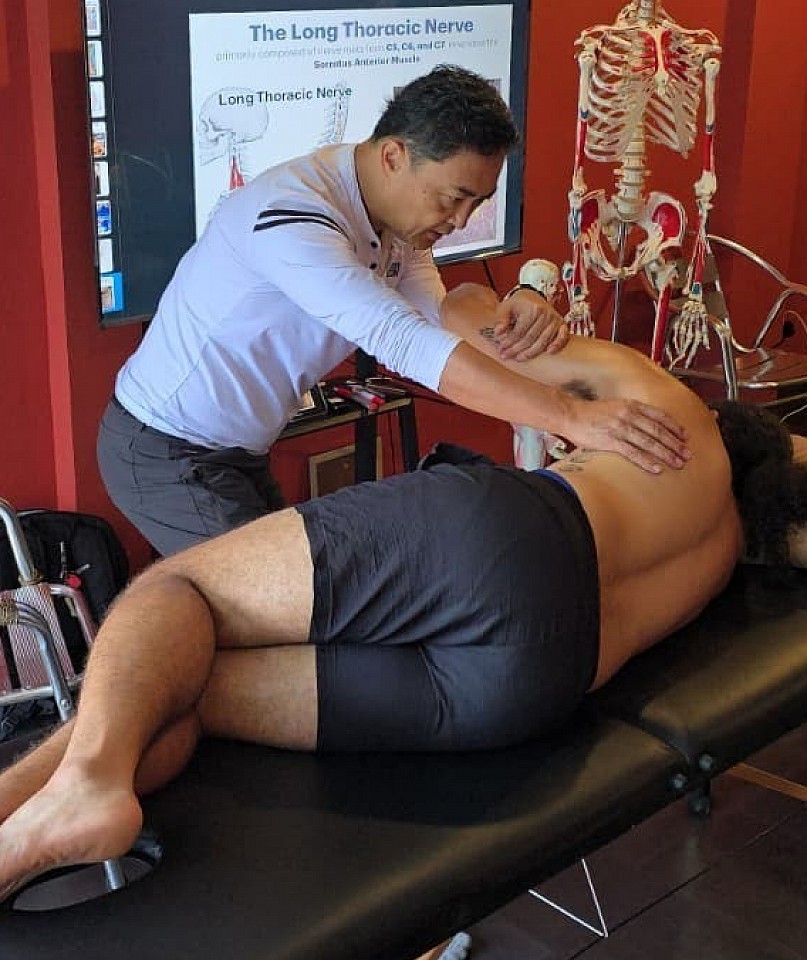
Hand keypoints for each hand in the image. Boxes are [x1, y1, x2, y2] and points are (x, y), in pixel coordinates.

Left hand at [493, 290, 568, 359]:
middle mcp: (546, 314)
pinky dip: (557, 345)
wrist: (532, 297)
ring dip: (531, 353)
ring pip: (543, 341)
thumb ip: (501, 319)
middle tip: (506, 356)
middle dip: (517, 349)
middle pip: (530, 338)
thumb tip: (498, 332)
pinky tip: (549, 353)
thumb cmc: (518, 304)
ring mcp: (555, 319)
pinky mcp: (561, 324)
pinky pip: (562, 337)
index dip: (509, 342)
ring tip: (519, 358)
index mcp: (532, 308)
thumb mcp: (506, 307)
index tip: (500, 349)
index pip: (519, 331)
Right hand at [564, 396, 689, 472]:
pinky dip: (647, 461)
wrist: (570, 415)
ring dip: (666, 454)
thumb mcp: (615, 406)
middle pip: (658, 431)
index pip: (660, 416)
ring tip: (677, 463)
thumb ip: (631, 413)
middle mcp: (628, 415)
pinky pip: (633, 453)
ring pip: (649, 442)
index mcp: (631, 405)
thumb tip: (646, 425)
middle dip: (675, 444)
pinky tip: (656, 468)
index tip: (685, 437)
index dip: (675, 427)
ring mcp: (620, 428)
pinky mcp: (610, 441)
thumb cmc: (590, 413)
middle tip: (687, 454)